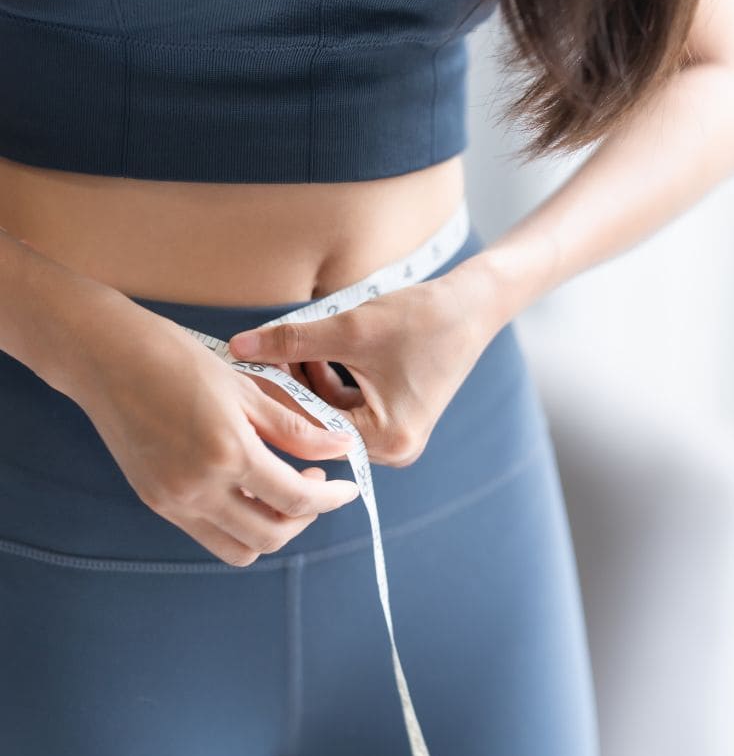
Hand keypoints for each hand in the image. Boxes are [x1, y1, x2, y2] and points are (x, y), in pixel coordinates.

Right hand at [70, 299, 362, 566]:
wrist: (106, 356)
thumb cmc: (179, 360)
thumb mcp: (247, 389)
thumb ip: (296, 427)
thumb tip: (342, 447)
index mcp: (228, 454)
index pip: (297, 499)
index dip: (331, 498)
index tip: (347, 487)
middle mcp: (198, 488)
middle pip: (271, 536)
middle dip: (304, 517)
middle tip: (314, 484)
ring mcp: (172, 501)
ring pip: (238, 548)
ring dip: (270, 529)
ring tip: (281, 490)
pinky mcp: (155, 502)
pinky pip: (208, 534)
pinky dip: (237, 523)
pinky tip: (247, 488)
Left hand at [226, 274, 496, 467]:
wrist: (472, 305)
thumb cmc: (421, 318)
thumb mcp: (350, 328)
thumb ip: (292, 341)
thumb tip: (239, 347)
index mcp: (388, 438)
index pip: (313, 426)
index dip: (277, 394)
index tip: (246, 368)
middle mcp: (394, 449)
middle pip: (320, 424)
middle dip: (290, 388)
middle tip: (257, 355)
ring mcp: (396, 437)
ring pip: (330, 414)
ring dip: (306, 381)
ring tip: (283, 346)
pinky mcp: (395, 419)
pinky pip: (347, 407)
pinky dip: (327, 381)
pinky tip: (310, 351)